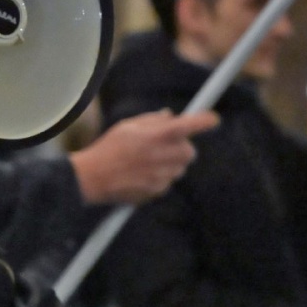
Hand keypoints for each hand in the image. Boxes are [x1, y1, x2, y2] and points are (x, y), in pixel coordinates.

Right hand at [68, 110, 218, 204]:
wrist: (93, 178)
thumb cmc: (108, 149)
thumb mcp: (127, 126)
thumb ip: (152, 120)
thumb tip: (171, 116)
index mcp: (159, 135)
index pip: (192, 125)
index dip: (206, 121)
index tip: (213, 120)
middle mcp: (165, 155)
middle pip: (190, 151)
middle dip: (180, 148)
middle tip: (163, 146)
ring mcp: (163, 175)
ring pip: (179, 168)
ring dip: (170, 164)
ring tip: (145, 162)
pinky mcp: (158, 190)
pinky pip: (168, 182)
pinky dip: (159, 178)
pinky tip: (140, 175)